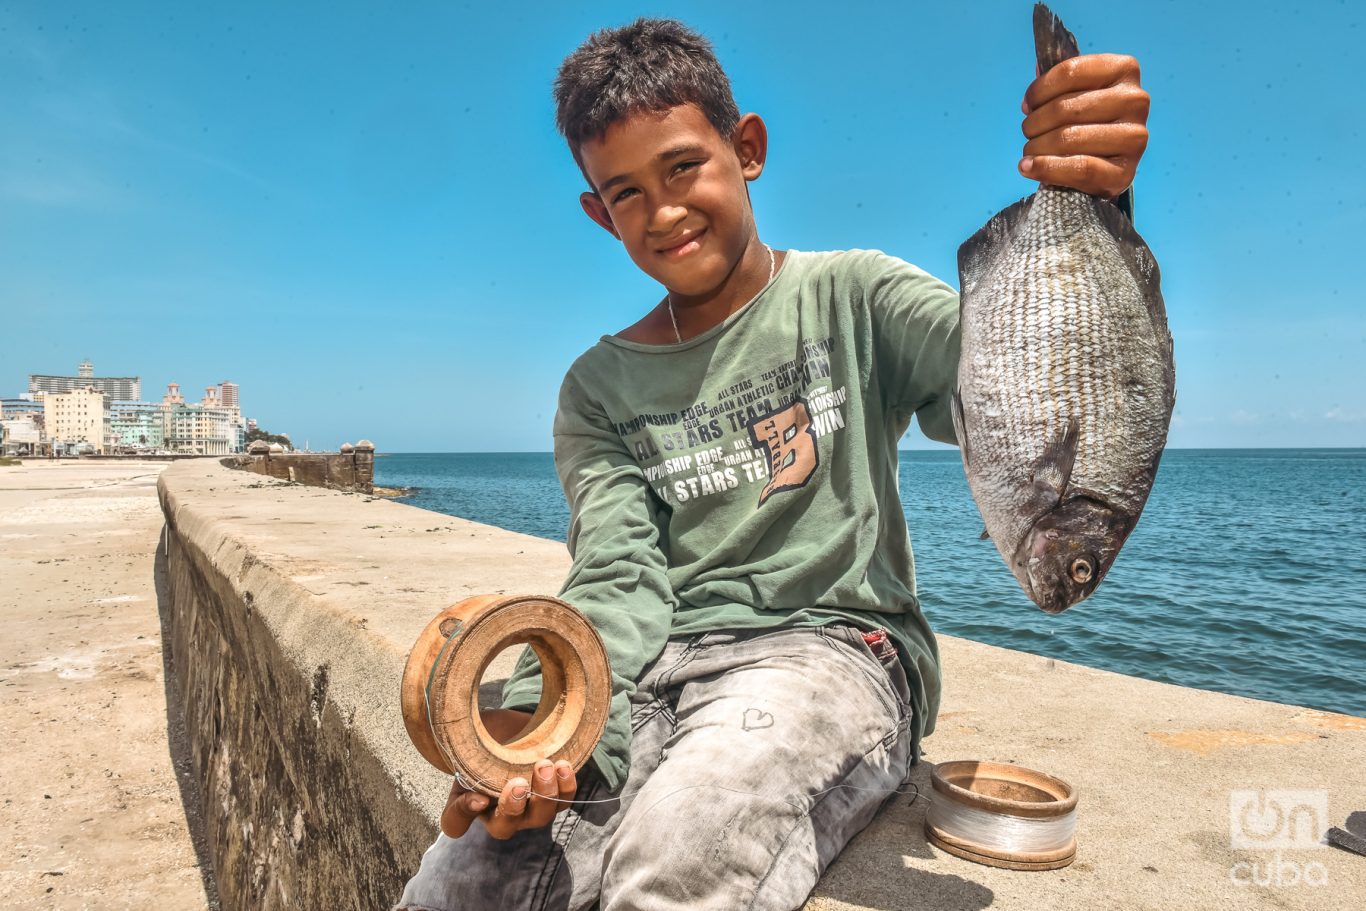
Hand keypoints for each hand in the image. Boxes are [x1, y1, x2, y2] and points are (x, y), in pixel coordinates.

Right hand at [438, 709, 579, 839]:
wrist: (516, 730)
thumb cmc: (486, 735)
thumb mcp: (467, 736)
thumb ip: (460, 735)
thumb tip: (452, 705)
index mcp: (468, 802)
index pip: (455, 822)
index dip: (464, 813)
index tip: (479, 797)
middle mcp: (499, 814)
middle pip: (504, 826)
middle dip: (512, 807)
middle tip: (517, 783)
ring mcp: (528, 810)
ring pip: (539, 817)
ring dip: (544, 794)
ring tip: (545, 765)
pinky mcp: (553, 798)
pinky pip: (563, 802)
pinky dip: (566, 786)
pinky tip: (563, 765)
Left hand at [1020, 54, 1148, 197]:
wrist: (1108, 166)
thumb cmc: (1089, 123)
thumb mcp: (1078, 93)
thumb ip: (1061, 80)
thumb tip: (1038, 65)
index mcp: (1124, 70)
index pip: (1070, 72)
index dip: (1039, 90)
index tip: (1027, 105)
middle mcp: (1135, 100)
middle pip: (1065, 108)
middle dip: (1034, 123)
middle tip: (1028, 132)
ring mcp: (1134, 138)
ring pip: (1068, 138)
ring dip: (1036, 147)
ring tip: (1029, 152)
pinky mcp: (1125, 172)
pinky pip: (1079, 168)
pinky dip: (1046, 168)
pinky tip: (1028, 167)